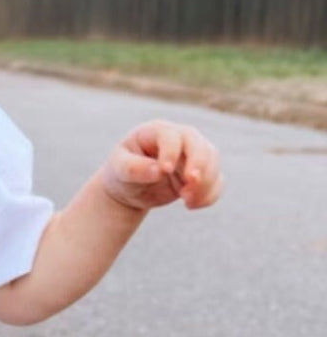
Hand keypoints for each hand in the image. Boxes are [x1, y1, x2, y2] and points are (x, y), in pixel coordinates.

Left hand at [101, 120, 222, 211]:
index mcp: (155, 131)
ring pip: (212, 160)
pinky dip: (210, 194)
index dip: (171, 151)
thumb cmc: (121, 172)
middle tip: (189, 185)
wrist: (129, 189)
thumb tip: (158, 170)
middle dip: (199, 165)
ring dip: (205, 183)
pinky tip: (191, 205)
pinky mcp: (201, 173)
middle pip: (198, 144)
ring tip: (186, 201)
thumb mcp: (119, 169)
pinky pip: (217, 180)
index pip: (171, 135)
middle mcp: (178, 138)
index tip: (165, 170)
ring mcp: (192, 154)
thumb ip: (134, 168)